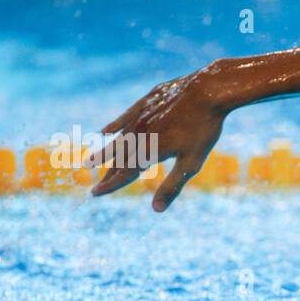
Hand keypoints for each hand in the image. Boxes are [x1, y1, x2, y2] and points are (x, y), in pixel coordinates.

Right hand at [86, 66, 226, 211]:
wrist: (208, 90)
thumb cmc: (203, 129)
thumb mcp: (191, 162)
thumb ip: (172, 186)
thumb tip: (156, 210)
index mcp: (148, 151)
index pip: (124, 173)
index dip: (110, 186)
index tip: (95, 194)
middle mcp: (139, 134)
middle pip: (119, 158)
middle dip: (108, 174)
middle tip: (95, 185)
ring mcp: (140, 116)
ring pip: (118, 138)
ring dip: (106, 152)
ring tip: (91, 161)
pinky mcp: (146, 102)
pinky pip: (125, 117)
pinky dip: (114, 126)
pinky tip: (104, 131)